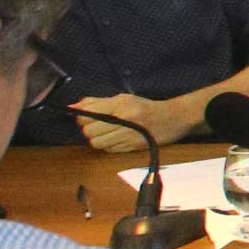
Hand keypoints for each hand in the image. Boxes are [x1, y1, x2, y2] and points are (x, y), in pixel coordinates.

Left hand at [74, 92, 188, 148]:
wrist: (173, 118)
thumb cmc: (146, 107)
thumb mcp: (123, 98)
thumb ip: (98, 102)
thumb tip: (74, 106)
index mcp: (120, 105)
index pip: (88, 114)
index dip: (82, 116)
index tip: (86, 116)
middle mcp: (123, 120)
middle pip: (90, 130)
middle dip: (89, 128)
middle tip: (97, 125)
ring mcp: (128, 135)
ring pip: (97, 142)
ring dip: (97, 139)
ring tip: (105, 133)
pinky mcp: (131, 147)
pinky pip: (108, 150)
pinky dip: (107, 145)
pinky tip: (115, 139)